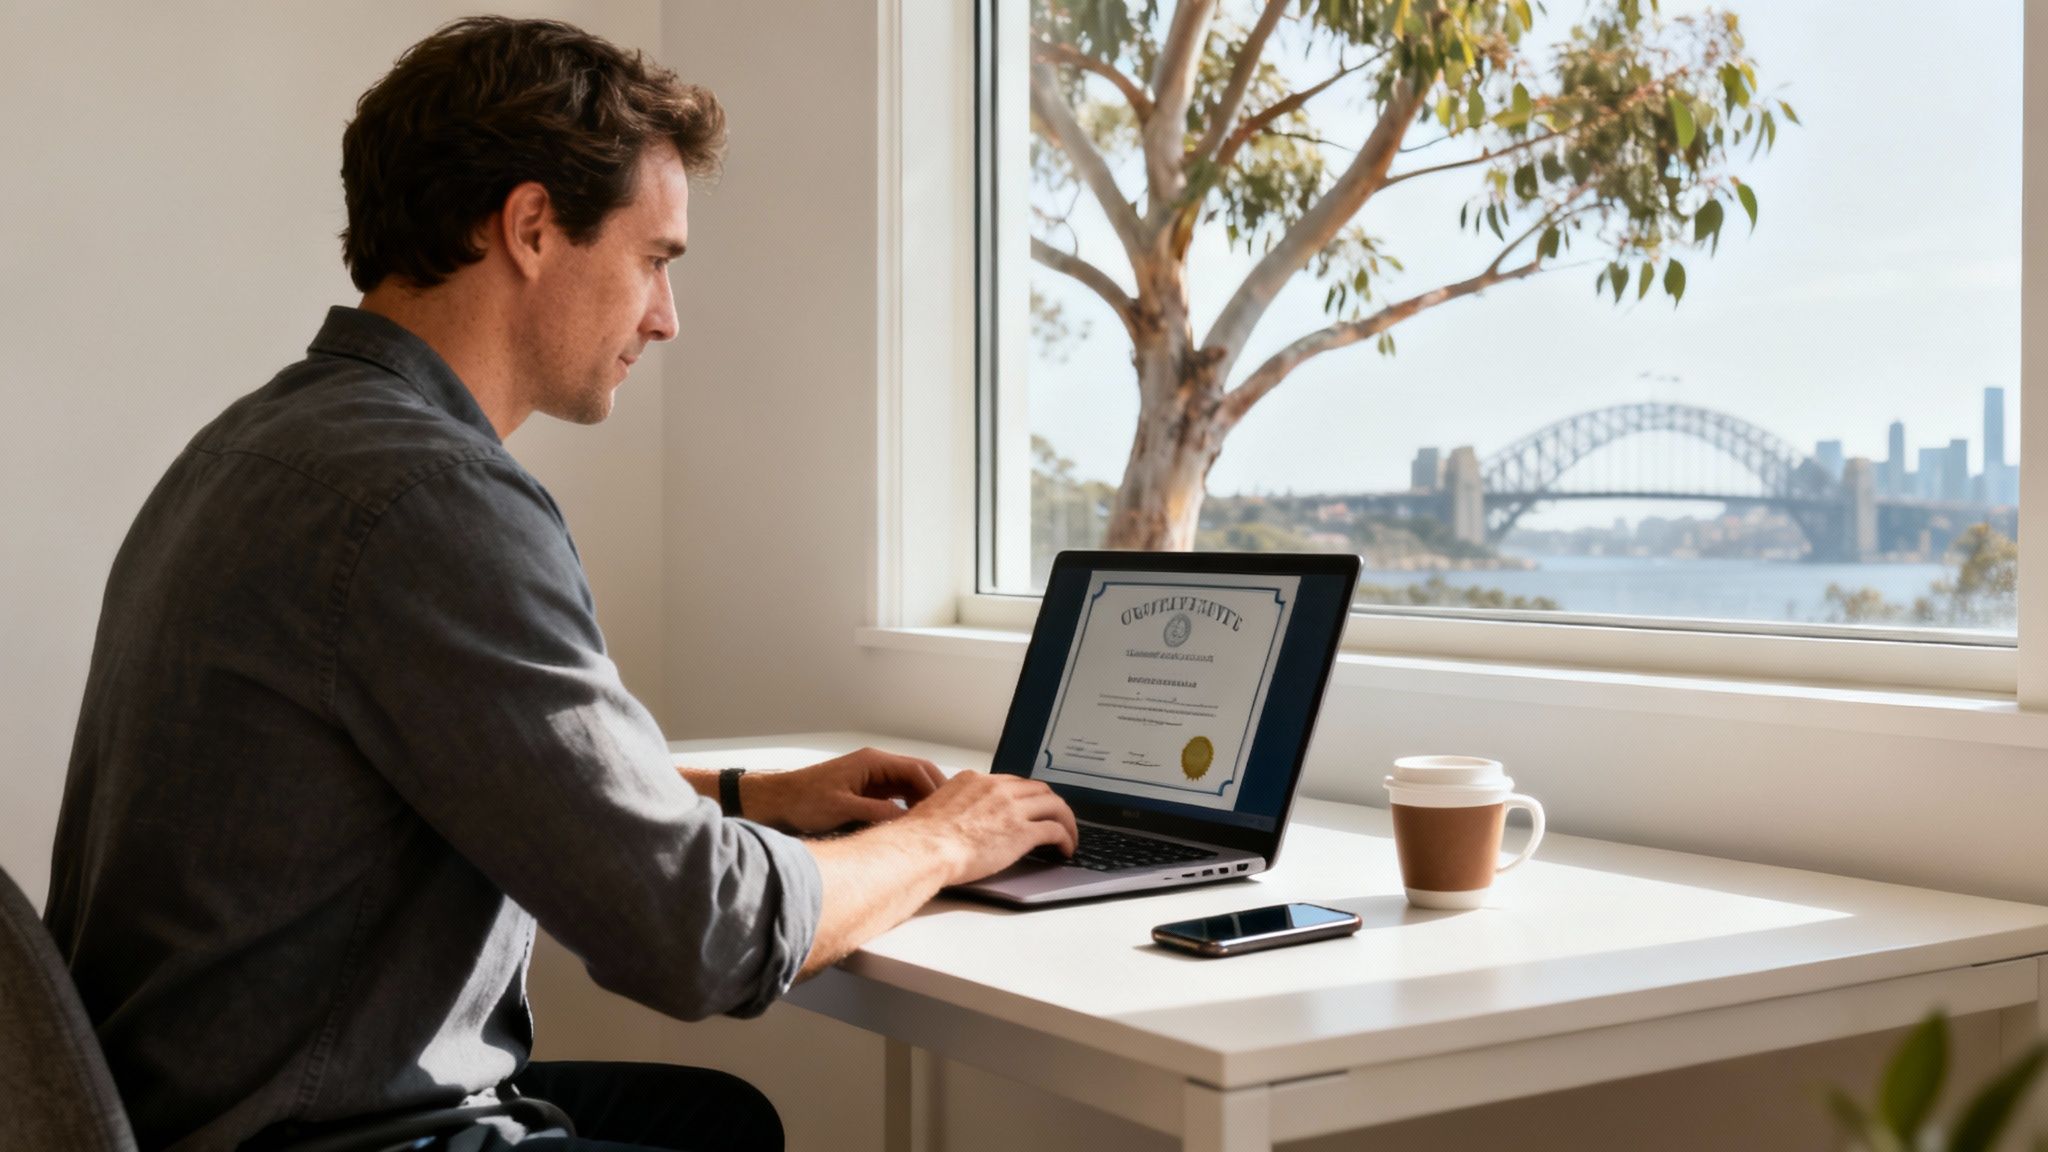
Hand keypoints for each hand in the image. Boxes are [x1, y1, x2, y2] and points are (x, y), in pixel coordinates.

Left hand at [743, 747, 947, 834]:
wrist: (777, 801)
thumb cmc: (802, 801)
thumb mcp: (841, 808)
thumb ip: (875, 811)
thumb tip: (904, 819)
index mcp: (872, 762)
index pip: (917, 770)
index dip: (935, 789)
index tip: (946, 810)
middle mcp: (876, 765)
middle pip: (918, 775)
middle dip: (935, 794)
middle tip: (948, 818)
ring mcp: (872, 777)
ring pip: (910, 786)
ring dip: (923, 801)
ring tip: (936, 824)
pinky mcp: (867, 790)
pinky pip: (897, 795)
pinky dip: (909, 807)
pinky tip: (914, 825)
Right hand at [892, 772, 1077, 885]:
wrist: (923, 849)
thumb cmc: (921, 838)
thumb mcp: (936, 808)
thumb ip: (954, 807)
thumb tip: (954, 822)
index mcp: (975, 781)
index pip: (1012, 782)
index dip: (1027, 796)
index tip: (1031, 806)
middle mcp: (996, 789)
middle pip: (1038, 789)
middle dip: (1051, 804)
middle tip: (1057, 818)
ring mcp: (1011, 809)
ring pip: (1054, 806)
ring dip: (1066, 821)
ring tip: (1069, 836)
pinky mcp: (1022, 832)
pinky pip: (1055, 830)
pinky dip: (1066, 838)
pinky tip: (1065, 849)